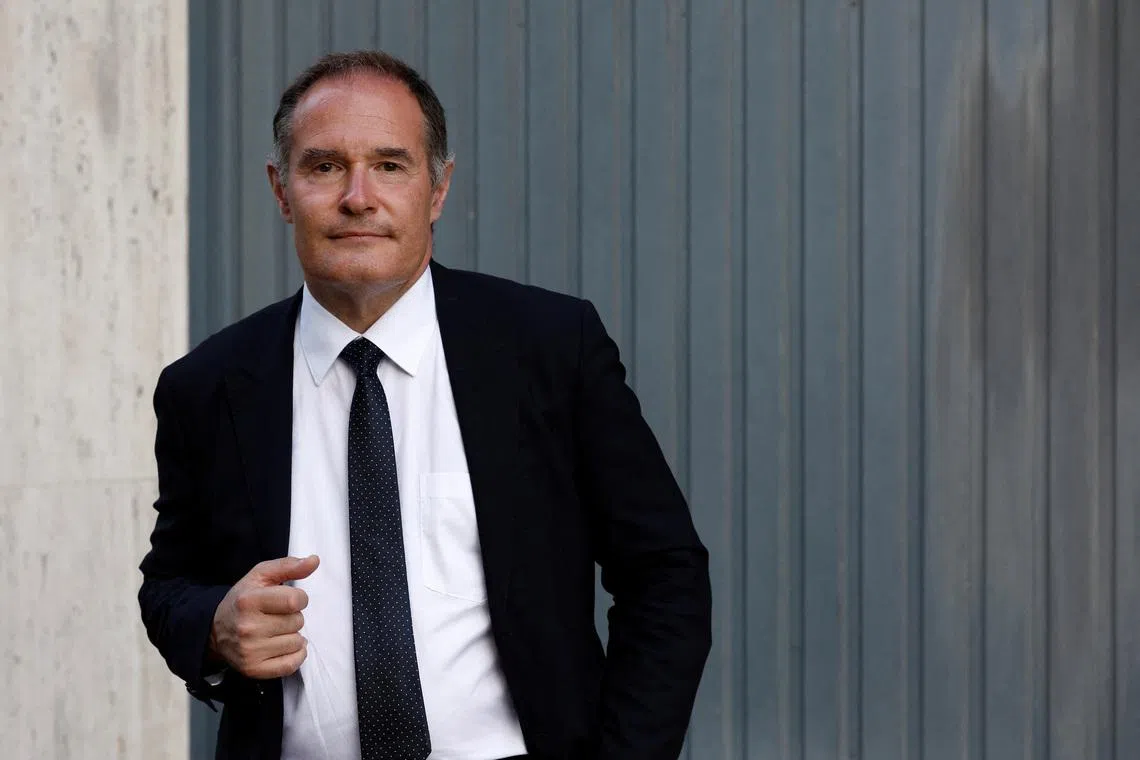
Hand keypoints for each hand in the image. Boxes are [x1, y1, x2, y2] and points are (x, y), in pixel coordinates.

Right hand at [209, 555, 319, 678]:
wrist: (215, 629)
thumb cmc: (243, 600)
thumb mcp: (260, 576)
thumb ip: (289, 566)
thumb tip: (315, 560)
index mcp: (249, 600)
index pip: (295, 600)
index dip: (299, 598)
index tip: (289, 600)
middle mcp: (248, 627)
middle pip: (297, 622)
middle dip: (293, 617)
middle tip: (276, 616)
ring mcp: (249, 651)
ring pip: (297, 642)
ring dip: (292, 636)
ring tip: (275, 631)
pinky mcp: (253, 669)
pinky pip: (291, 664)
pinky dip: (295, 655)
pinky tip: (283, 646)